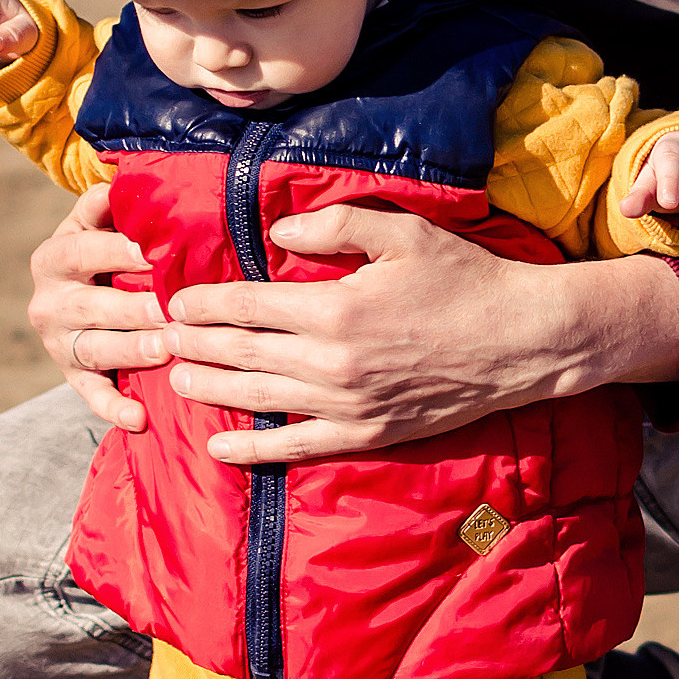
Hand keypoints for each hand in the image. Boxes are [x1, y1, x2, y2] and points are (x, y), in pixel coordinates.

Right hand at [28, 183, 163, 431]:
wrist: (74, 288)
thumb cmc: (100, 248)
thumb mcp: (94, 222)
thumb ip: (104, 205)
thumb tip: (116, 184)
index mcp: (53, 258)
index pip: (82, 251)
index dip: (115, 251)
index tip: (151, 252)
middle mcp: (49, 303)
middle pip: (90, 307)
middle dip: (130, 309)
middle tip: (167, 310)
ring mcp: (59, 343)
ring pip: (94, 349)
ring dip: (130, 352)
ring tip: (165, 350)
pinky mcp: (72, 375)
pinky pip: (91, 394)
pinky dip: (113, 408)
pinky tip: (138, 418)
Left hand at [143, 205, 678, 466]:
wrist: (523, 342)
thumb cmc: (466, 278)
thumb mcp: (402, 233)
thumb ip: (333, 229)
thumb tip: (275, 236)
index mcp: (334, 307)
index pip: (247, 305)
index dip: (203, 302)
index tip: (173, 298)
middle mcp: (330, 362)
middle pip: (240, 353)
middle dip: (191, 345)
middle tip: (155, 336)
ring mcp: (346, 404)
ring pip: (257, 399)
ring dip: (208, 389)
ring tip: (172, 377)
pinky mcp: (365, 434)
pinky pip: (295, 447)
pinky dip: (252, 450)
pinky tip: (219, 447)